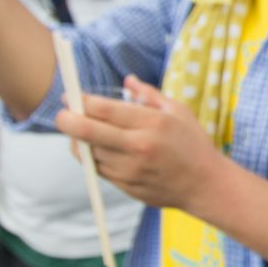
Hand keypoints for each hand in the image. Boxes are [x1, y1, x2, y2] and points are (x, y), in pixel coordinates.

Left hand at [55, 75, 225, 211]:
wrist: (205, 185)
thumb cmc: (194, 144)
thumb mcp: (179, 112)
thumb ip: (149, 95)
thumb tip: (127, 80)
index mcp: (152, 123)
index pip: (104, 109)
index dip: (80, 101)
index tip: (70, 96)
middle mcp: (138, 146)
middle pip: (87, 130)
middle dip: (66, 119)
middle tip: (62, 114)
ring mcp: (130, 168)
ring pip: (88, 151)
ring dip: (80, 140)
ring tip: (85, 131)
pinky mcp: (125, 185)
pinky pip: (97, 168)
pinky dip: (93, 157)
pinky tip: (100, 148)